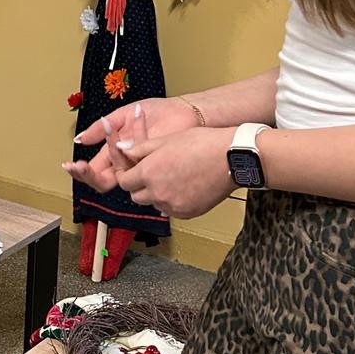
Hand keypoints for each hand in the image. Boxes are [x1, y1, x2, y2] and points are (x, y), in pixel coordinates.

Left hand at [66, 110, 234, 220]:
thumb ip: (140, 148)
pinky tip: (183, 187)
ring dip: (155, 194)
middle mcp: (158, 192)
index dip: (126, 174)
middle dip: (139, 186)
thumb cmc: (202, 143)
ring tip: (170, 177)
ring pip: (154, 203)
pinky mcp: (188, 213)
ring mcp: (173, 206)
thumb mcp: (167, 139)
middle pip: (136, 196)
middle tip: (150, 173)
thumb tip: (122, 150)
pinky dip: (172, 202)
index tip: (131, 170)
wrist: (232, 158)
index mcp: (149, 172)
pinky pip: (171, 210)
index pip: (124, 181)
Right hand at [70, 96, 202, 186]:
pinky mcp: (154, 166)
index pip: (95, 171)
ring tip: (115, 124)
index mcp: (116, 153)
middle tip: (79, 165)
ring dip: (113, 146)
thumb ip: (100, 129)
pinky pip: (139, 161)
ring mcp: (140, 167)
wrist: (182, 112)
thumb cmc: (156, 113)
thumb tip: (80, 139)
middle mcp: (127, 164)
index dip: (81, 171)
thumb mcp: (121, 116)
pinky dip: (136, 136)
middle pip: (102, 181)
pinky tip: (137, 120)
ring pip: (119, 173)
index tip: (70, 165)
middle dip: (88, 174)